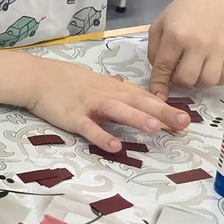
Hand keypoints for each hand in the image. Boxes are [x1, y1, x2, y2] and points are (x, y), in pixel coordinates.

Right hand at [26, 59, 189, 151]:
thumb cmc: (66, 81)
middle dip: (161, 112)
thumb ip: (115, 89)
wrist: (37, 78)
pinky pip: (89, 128)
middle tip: (184, 123)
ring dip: (136, 118)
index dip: (164, 108)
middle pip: (137, 103)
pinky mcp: (73, 117)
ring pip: (116, 111)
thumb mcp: (95, 81)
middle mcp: (106, 95)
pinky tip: (114, 146)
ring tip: (156, 128)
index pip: (143, 98)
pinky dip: (101, 136)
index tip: (186, 120)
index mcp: (113, 88)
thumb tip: (134, 92)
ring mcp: (89, 106)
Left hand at [147, 0, 223, 97]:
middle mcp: (199, 44)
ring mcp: (220, 48)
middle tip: (179, 72)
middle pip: (187, 80)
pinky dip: (216, 79)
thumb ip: (154, 51)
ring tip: (194, 70)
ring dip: (198, 81)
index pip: (164, 68)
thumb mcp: (159, 26)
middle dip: (179, 81)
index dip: (159, 85)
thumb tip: (159, 77)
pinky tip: (209, 68)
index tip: (157, 96)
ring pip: (207, 82)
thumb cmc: (182, 11)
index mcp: (176, 36)